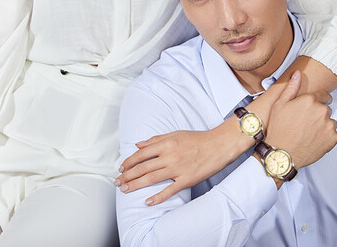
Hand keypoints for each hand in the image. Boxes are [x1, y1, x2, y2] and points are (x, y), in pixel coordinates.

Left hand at [115, 127, 231, 205]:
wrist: (219, 145)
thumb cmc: (198, 139)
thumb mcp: (176, 134)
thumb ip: (156, 139)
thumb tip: (139, 144)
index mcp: (166, 143)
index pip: (141, 153)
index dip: (129, 162)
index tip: (121, 168)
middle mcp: (170, 155)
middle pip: (143, 167)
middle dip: (128, 175)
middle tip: (117, 182)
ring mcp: (178, 168)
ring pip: (152, 178)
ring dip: (136, 185)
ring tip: (125, 190)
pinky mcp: (187, 179)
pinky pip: (170, 190)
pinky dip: (158, 197)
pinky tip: (148, 202)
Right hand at [265, 70, 336, 168]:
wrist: (283, 153)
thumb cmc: (279, 128)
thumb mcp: (280, 104)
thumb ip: (291, 87)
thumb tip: (298, 73)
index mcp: (310, 100)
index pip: (321, 95)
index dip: (315, 102)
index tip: (309, 109)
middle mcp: (322, 111)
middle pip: (325, 109)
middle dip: (317, 114)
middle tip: (304, 123)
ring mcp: (329, 125)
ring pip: (329, 121)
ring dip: (322, 125)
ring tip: (308, 132)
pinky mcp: (333, 138)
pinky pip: (332, 134)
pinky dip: (325, 136)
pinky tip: (313, 139)